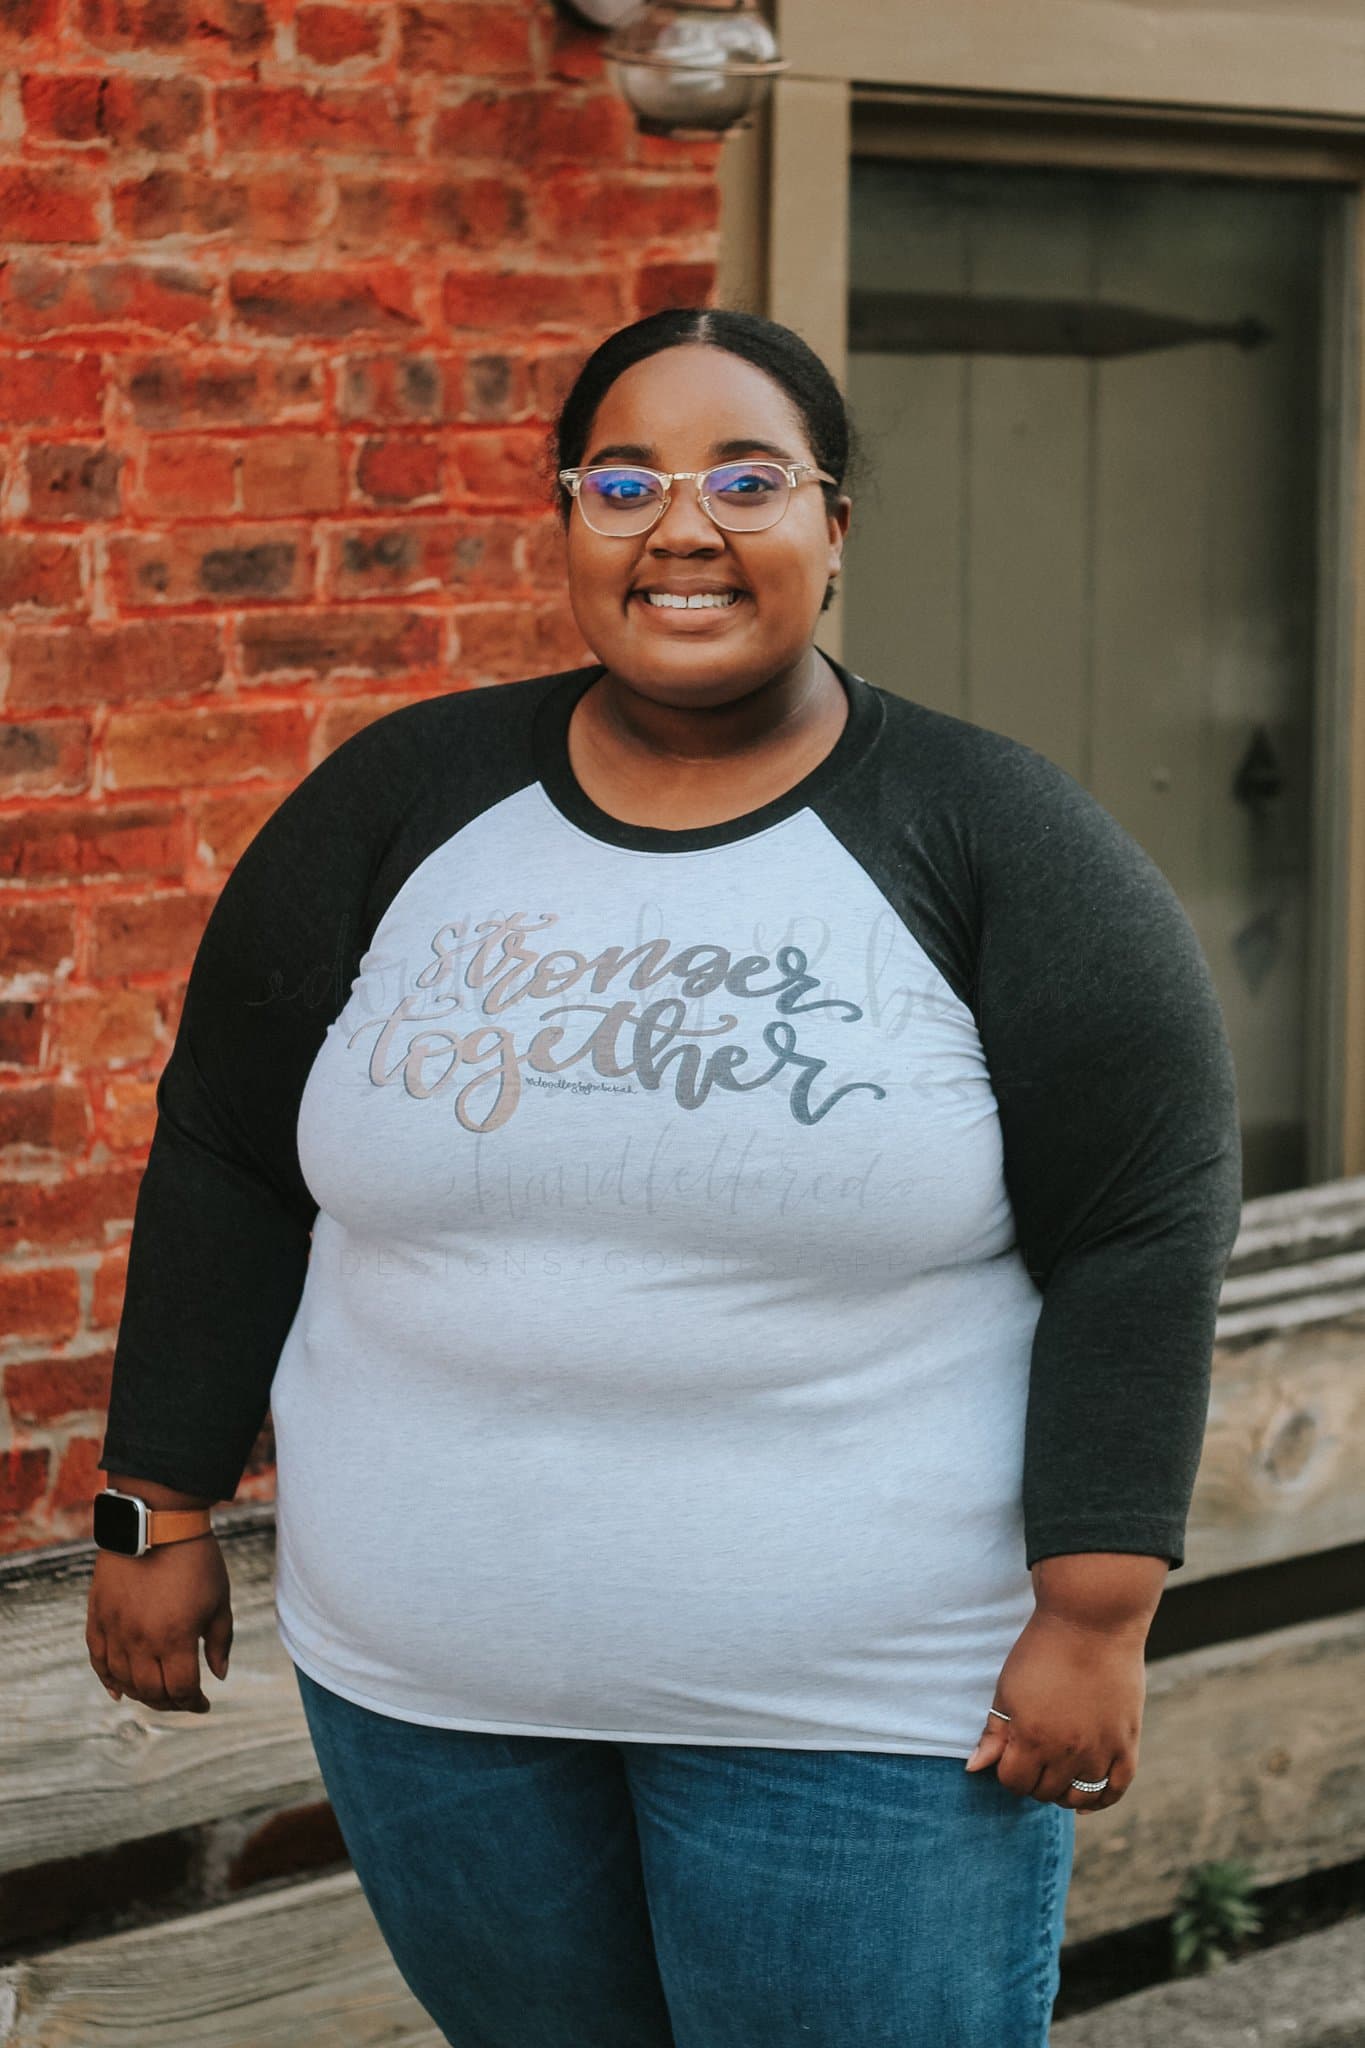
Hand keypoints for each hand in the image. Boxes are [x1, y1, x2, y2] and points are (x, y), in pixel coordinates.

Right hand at [86, 1536, 232, 1713]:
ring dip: (141, 1694)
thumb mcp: (220, 1599)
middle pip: (151, 1691)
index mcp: (176, 1638)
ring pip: (123, 1680)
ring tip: (156, 1693)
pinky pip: (97, 1659)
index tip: (203, 1704)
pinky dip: (107, 1679)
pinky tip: (118, 1690)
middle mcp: (141, 1640)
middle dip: (170, 1702)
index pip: (182, 1689)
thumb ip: (220, 1641)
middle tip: (181, 1700)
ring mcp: (116, 1629)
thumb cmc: (196, 1559)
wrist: (157, 1522)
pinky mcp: (98, 1616)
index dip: (194, 1703)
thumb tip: (219, 1675)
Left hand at [962, 1606, 1144, 1811]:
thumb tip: (974, 1768)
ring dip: (1065, 1793)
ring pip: (1080, 1798)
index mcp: (1032, 1737)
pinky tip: (1087, 1798)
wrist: (1091, 1622)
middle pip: (1045, 1793)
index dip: (1008, 1771)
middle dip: (1035, 1780)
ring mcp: (1100, 1750)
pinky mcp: (1127, 1743)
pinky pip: (1115, 1790)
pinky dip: (1101, 1800)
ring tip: (1058, 1774)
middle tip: (1035, 1760)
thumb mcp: (1008, 1688)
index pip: (1014, 1783)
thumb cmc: (1042, 1651)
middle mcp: (1067, 1751)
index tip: (1011, 1755)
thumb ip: (994, 1733)